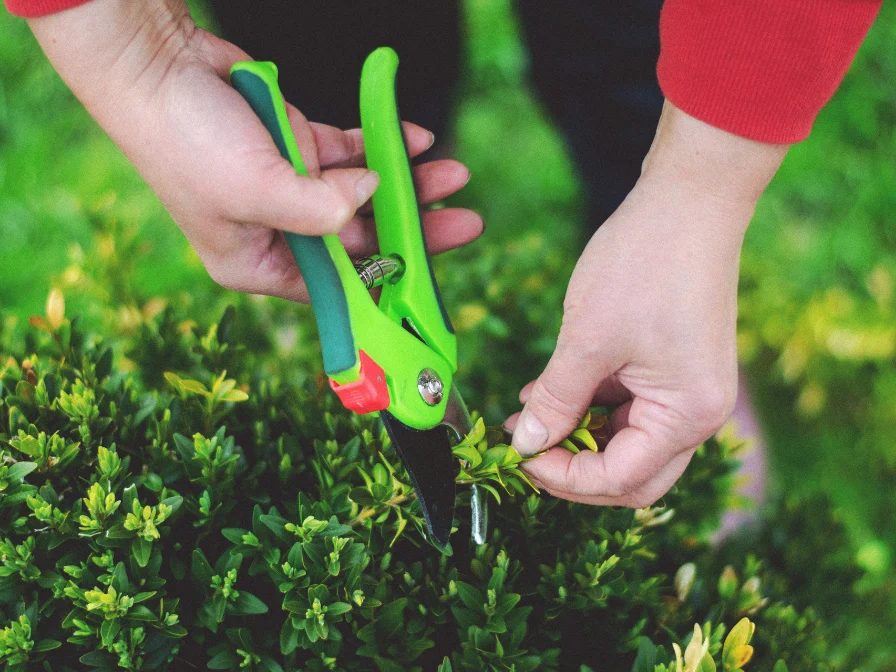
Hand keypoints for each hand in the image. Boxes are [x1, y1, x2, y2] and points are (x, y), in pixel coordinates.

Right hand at [28, 0, 481, 301]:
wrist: (156, 67)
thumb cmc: (184, 140)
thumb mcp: (254, 189)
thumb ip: (318, 210)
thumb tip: (369, 199)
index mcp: (260, 264)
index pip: (337, 286)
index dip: (387, 283)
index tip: (433, 280)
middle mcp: (279, 232)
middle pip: (360, 240)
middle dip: (412, 227)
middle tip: (464, 221)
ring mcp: (291, 187)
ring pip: (363, 193)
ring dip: (407, 183)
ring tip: (453, 173)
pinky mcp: (297, 147)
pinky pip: (352, 152)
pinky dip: (382, 145)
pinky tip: (416, 140)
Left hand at [506, 102, 787, 507]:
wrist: (689, 199)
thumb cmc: (643, 265)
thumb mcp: (586, 340)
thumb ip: (555, 399)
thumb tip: (526, 442)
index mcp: (687, 416)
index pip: (620, 480)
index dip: (564, 477)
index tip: (519, 457)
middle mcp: (698, 414)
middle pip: (631, 474)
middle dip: (575, 469)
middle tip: (527, 451)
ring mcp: (690, 390)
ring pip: (627, 441)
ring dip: (578, 436)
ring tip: (524, 414)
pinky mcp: (677, 368)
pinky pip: (631, 406)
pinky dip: (591, 406)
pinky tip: (548, 391)